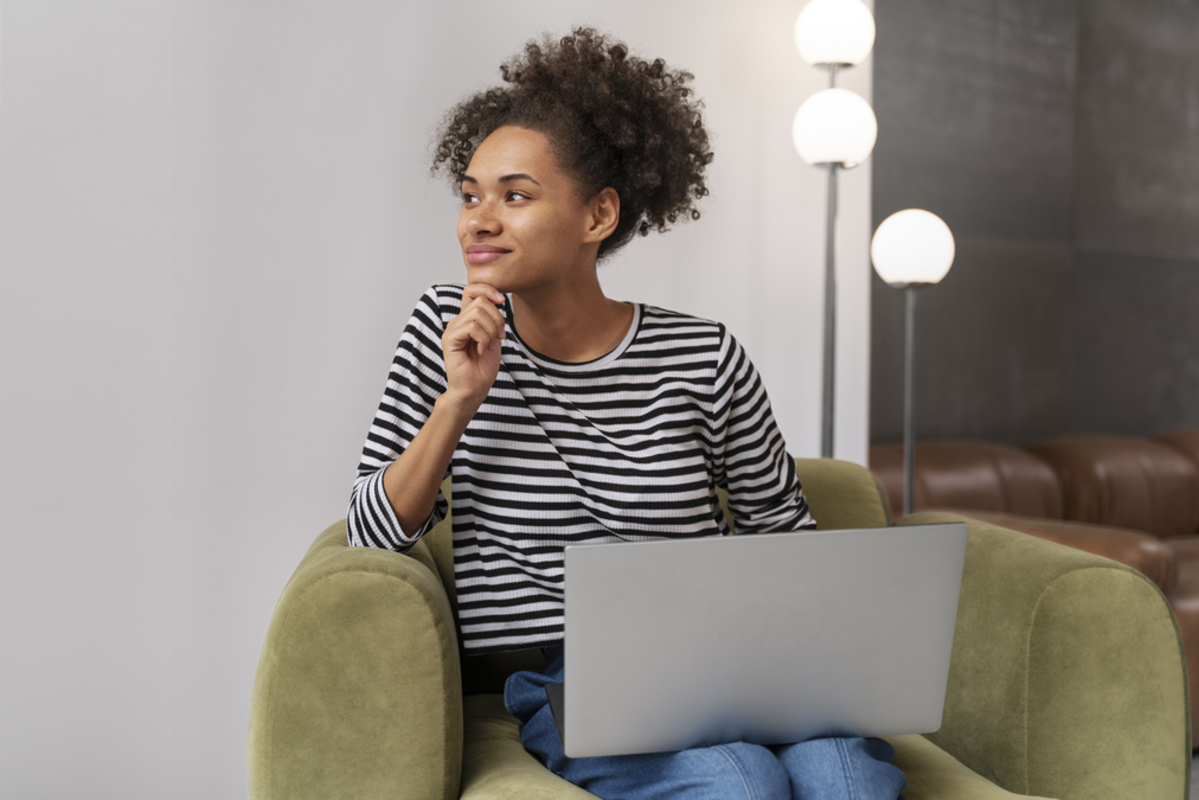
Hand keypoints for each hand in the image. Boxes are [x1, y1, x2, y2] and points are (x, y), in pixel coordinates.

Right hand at [441, 283, 505, 411]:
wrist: (474, 389)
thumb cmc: (483, 367)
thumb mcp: (494, 337)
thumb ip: (493, 318)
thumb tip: (499, 298)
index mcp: (467, 318)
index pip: (472, 289)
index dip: (489, 289)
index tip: (503, 301)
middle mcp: (457, 320)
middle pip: (481, 300)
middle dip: (497, 318)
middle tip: (498, 337)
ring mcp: (452, 329)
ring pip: (478, 312)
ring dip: (491, 330)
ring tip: (488, 346)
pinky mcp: (449, 339)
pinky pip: (472, 326)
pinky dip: (483, 338)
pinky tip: (481, 351)